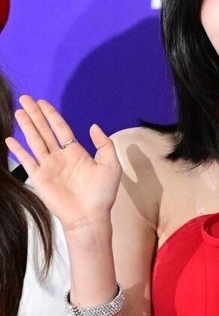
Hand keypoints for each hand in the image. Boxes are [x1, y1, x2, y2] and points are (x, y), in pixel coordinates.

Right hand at [5, 96, 121, 230]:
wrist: (90, 216)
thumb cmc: (102, 194)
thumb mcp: (111, 165)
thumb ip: (104, 144)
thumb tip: (93, 126)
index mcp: (76, 152)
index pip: (61, 128)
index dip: (51, 114)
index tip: (42, 102)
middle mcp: (60, 157)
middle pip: (44, 130)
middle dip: (35, 114)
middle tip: (26, 99)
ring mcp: (49, 167)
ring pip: (35, 141)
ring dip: (26, 126)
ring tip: (18, 111)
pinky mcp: (40, 178)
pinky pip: (26, 161)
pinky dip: (18, 150)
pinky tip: (10, 139)